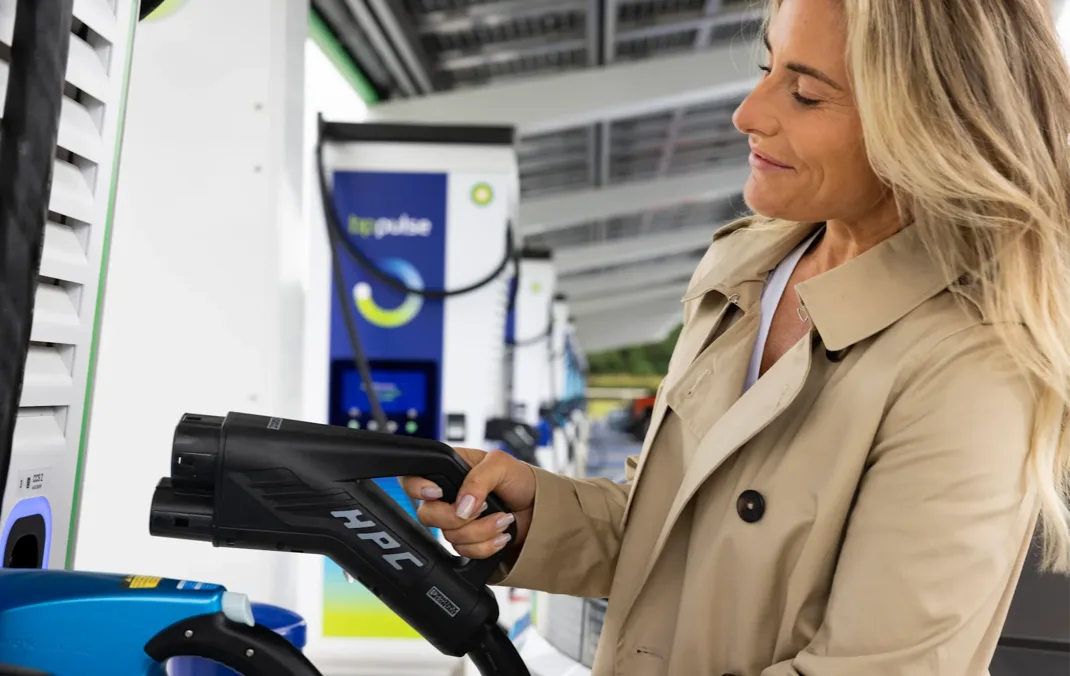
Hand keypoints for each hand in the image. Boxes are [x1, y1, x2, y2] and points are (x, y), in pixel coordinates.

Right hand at [400, 448, 535, 558]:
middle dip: (457, 517)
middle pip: (427, 515)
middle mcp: (449, 497)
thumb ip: (478, 479)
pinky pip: (465, 553)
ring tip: (503, 519)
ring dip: (481, 531)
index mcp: (450, 471)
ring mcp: (457, 522)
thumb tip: (462, 506)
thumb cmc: (522, 480)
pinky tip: (501, 535)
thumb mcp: (501, 464)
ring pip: (449, 537)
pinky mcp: (469, 544)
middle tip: (483, 508)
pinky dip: (487, 546)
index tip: (438, 493)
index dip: (418, 488)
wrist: (541, 511)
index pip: (413, 479)